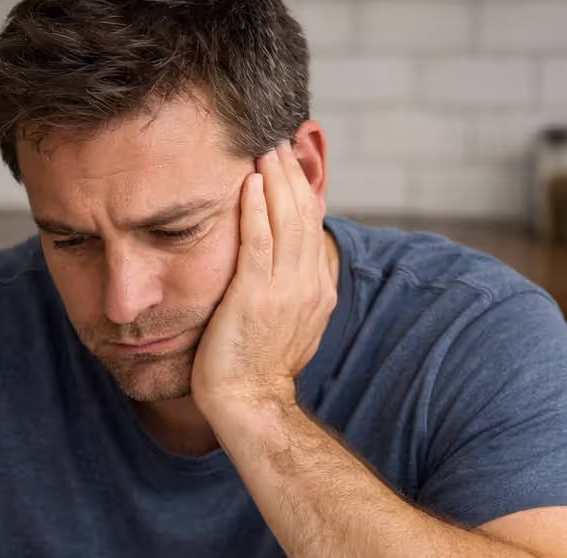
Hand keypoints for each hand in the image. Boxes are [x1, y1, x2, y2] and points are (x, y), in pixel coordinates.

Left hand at [191, 139, 335, 426]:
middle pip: (305, 215)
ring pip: (286, 221)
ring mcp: (284, 291)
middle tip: (277, 142)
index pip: (314, 227)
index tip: (289, 163)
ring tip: (264, 151)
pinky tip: (248, 183)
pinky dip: (256, 209)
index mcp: (318, 289)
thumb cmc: (256, 369)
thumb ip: (291, 291)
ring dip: (275, 181)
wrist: (249, 405)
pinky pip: (258, 242)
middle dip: (292, 175)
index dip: (303, 191)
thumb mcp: (287, 323)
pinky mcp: (255, 297)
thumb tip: (288, 266)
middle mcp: (309, 285)